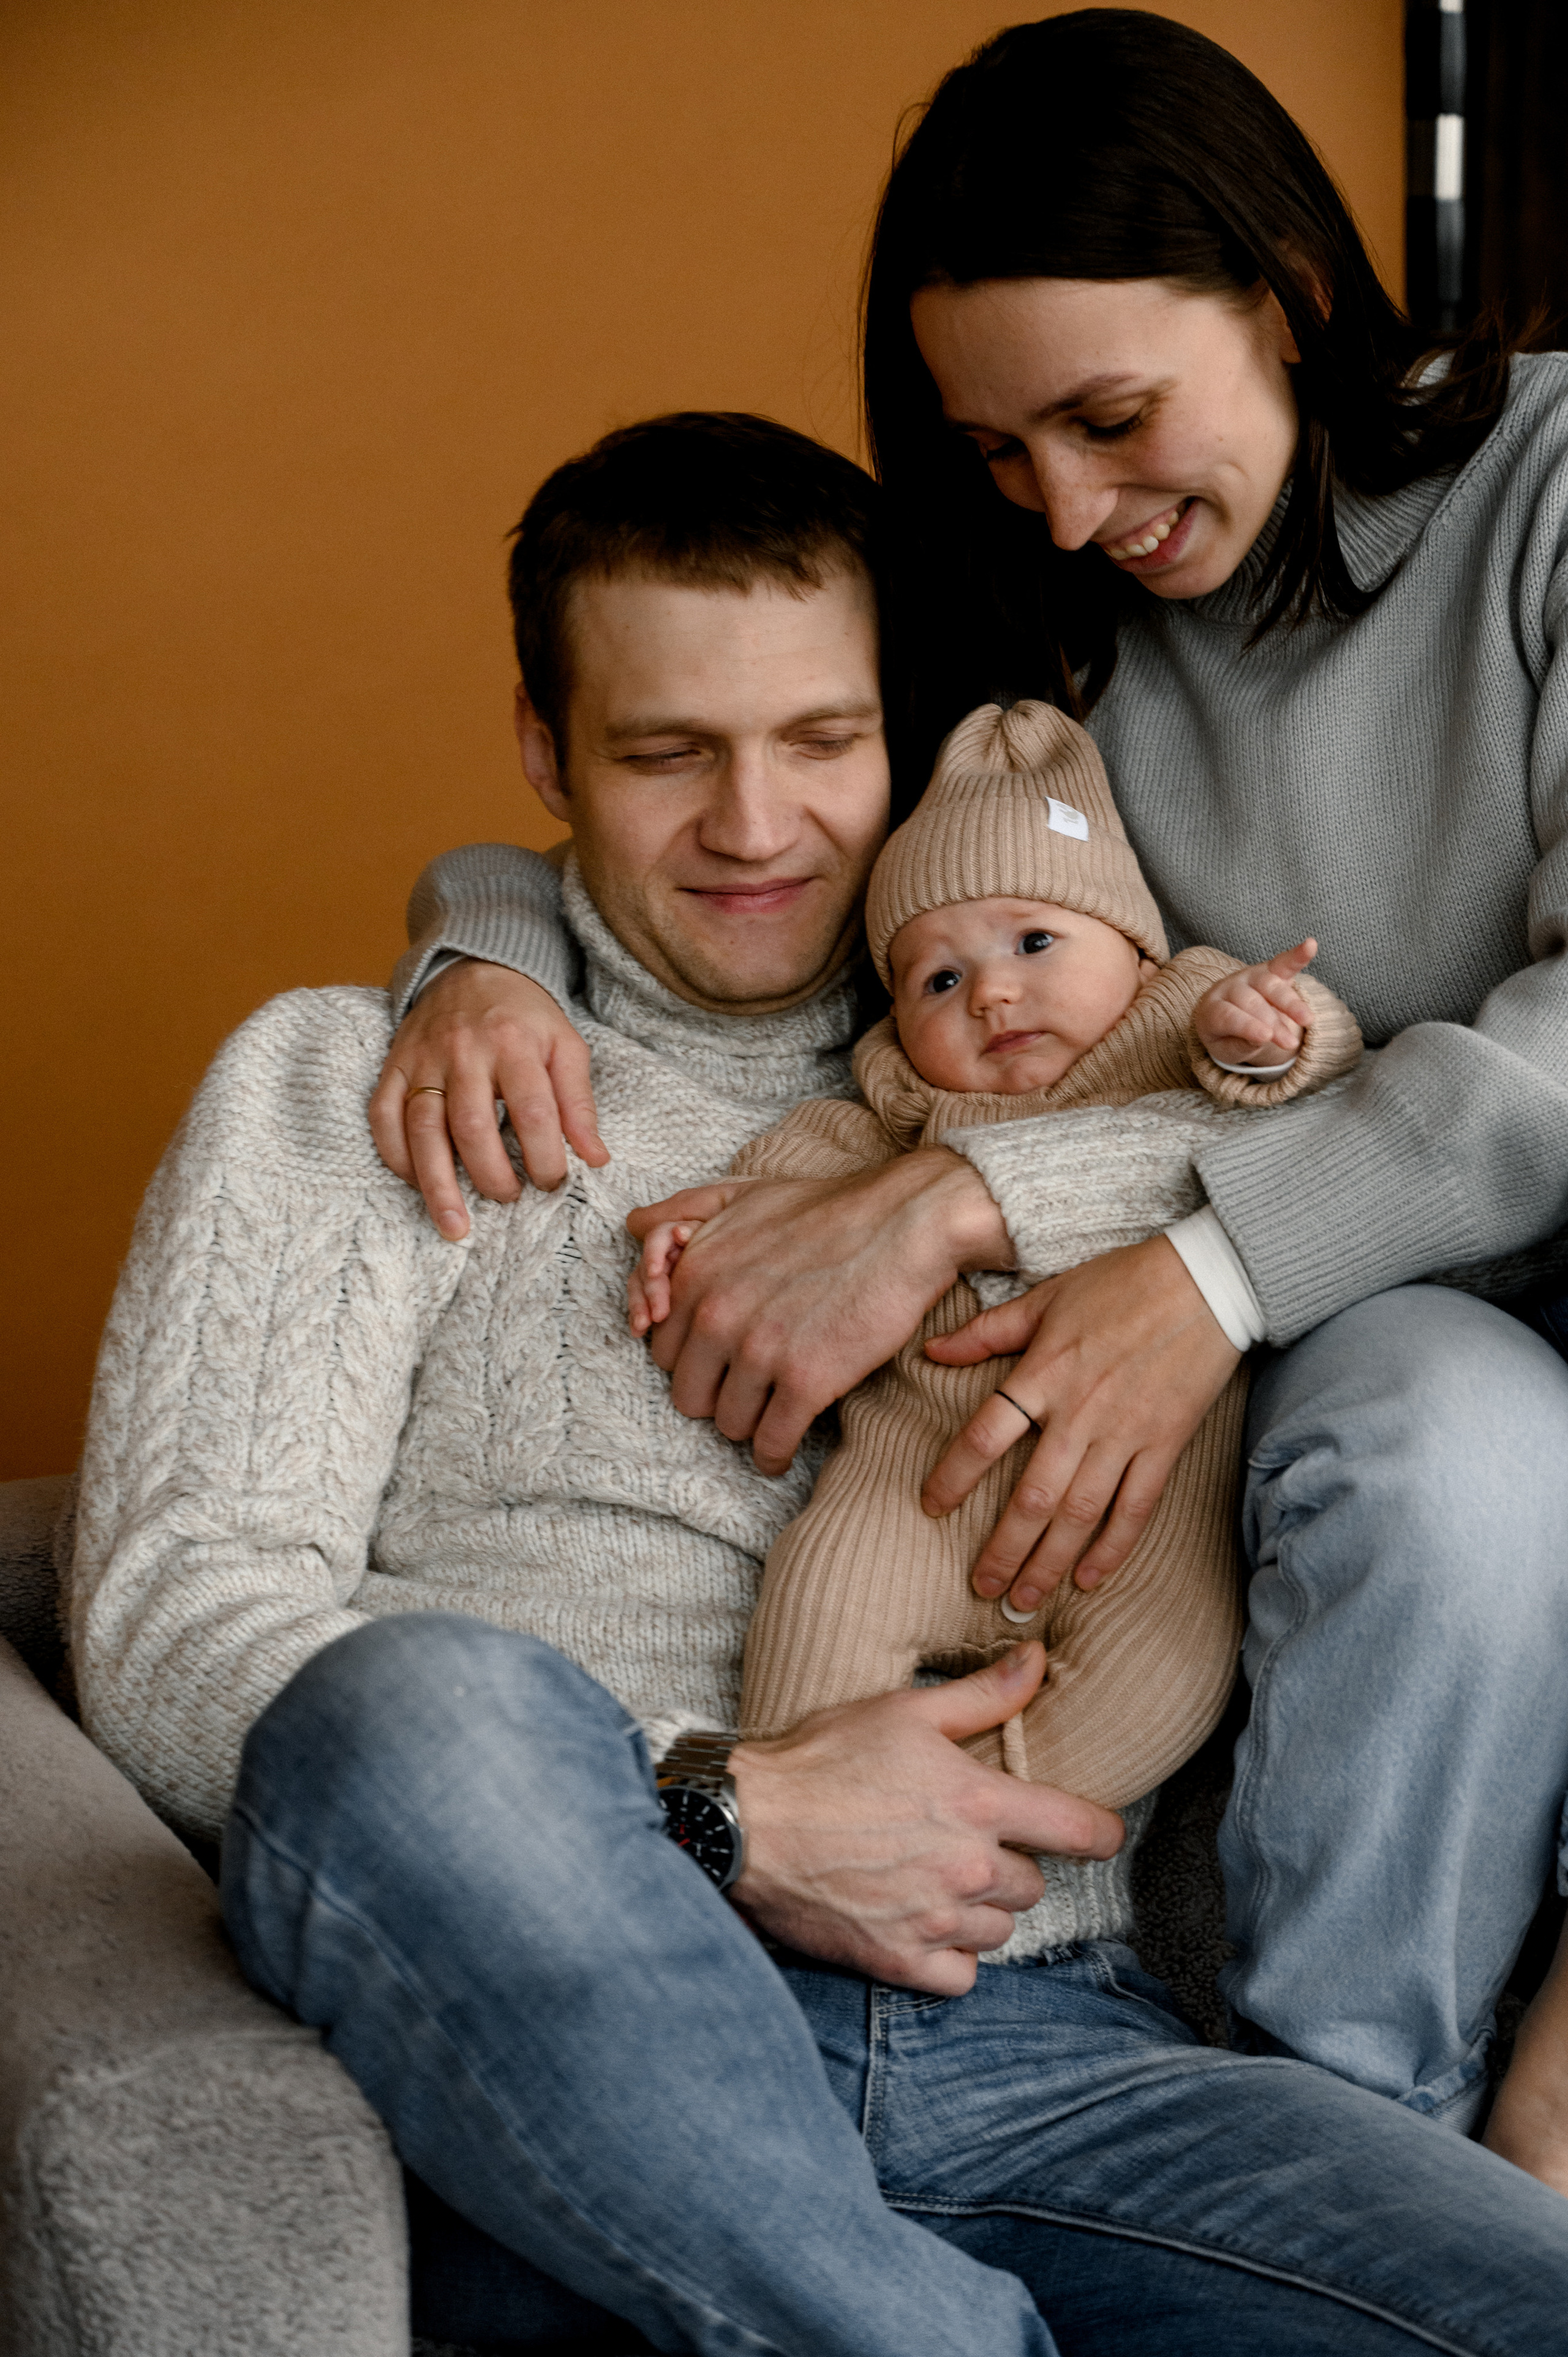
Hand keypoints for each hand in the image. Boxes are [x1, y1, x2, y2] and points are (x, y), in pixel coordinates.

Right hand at [369, 960, 606, 1237]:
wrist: (473, 969)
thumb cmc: (525, 1017)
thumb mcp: (566, 1046)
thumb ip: (580, 1104)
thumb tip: (595, 1160)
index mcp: (515, 1043)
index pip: (532, 1111)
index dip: (544, 1157)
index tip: (552, 1183)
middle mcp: (464, 1051)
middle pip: (472, 1126)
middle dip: (491, 1176)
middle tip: (509, 1200)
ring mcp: (423, 1059)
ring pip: (422, 1128)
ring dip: (438, 1184)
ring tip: (455, 1226)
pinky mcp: (393, 1066)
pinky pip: (383, 1116)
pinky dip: (396, 1157)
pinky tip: (417, 1184)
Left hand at [626, 1149, 1011, 1475]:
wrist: (905, 1221)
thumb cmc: (827, 1208)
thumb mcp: (741, 1195)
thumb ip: (681, 1211)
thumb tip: (631, 1223)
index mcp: (695, 1273)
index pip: (662, 1351)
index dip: (694, 1359)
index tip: (721, 1361)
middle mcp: (716, 1313)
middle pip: (688, 1395)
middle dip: (716, 1394)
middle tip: (749, 1387)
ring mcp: (759, 1350)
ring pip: (727, 1424)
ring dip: (749, 1424)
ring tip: (773, 1411)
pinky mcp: (805, 1380)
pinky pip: (771, 1443)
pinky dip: (775, 1454)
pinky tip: (784, 1448)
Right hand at [728, 1642, 1122, 1991]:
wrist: (747, 1826)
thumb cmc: (822, 1760)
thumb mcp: (904, 1711)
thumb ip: (983, 1694)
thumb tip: (1039, 1659)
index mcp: (978, 1802)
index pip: (1079, 1829)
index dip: (1101, 1833)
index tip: (1100, 1835)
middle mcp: (968, 1867)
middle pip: (1032, 1884)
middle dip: (1008, 1863)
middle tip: (964, 1842)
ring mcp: (935, 1920)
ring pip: (999, 1930)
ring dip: (980, 1910)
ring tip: (935, 1880)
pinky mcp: (900, 1962)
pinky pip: (962, 1976)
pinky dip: (950, 1957)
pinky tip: (922, 1925)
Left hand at [923, 1234, 1240, 1613]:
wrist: (1205, 1282)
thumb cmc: (1121, 1283)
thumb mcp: (1046, 1297)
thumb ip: (988, 1332)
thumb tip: (932, 1349)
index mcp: (1043, 1374)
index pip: (984, 1436)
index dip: (953, 1476)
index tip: (931, 1507)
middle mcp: (1079, 1414)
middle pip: (1032, 1497)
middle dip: (1004, 1549)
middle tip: (982, 1588)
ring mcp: (1124, 1435)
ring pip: (1079, 1515)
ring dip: (1049, 1563)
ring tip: (1025, 1599)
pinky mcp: (1164, 1446)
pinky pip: (1135, 1509)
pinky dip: (1112, 1549)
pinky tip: (1089, 1581)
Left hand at [1195, 938, 1316, 1066]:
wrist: (1226, 1017)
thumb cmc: (1226, 1036)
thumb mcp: (1225, 1050)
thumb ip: (1239, 1046)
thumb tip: (1259, 1040)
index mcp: (1211, 1009)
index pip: (1228, 1016)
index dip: (1248, 1025)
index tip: (1266, 1036)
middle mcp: (1229, 988)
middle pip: (1252, 1002)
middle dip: (1274, 1023)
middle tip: (1290, 1043)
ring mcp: (1249, 976)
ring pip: (1270, 985)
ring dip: (1291, 1003)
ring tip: (1308, 1020)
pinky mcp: (1269, 970)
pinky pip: (1283, 962)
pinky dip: (1297, 955)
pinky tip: (1310, 946)